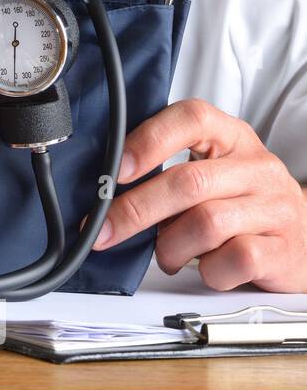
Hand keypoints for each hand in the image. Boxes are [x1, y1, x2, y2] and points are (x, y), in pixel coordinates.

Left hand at [94, 98, 306, 292]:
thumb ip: (167, 173)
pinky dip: (207, 270)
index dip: (149, 140)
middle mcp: (257, 167)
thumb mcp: (209, 173)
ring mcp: (275, 207)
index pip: (193, 118)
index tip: (115, 170)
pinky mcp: (283, 249)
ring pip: (206, 223)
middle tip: (103, 230)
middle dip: (134, 210)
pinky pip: (233, 258)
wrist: (302, 242)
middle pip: (189, 181)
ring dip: (170, 247)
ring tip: (167, 254)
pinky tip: (205, 266)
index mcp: (232, 138)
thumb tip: (104, 196)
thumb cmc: (240, 205)